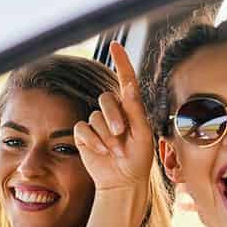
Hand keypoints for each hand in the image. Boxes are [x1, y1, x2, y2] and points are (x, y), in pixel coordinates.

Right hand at [73, 41, 156, 191]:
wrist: (123, 181)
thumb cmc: (138, 159)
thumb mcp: (143, 135)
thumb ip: (135, 110)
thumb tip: (130, 85)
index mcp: (130, 109)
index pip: (125, 81)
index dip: (121, 62)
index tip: (115, 45)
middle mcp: (113, 112)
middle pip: (106, 99)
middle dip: (114, 117)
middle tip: (121, 135)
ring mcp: (97, 123)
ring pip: (95, 116)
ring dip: (106, 135)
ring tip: (115, 150)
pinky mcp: (84, 135)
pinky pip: (83, 128)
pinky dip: (93, 141)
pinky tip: (101, 152)